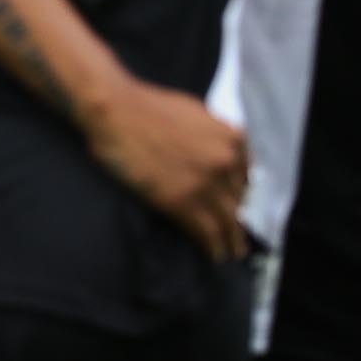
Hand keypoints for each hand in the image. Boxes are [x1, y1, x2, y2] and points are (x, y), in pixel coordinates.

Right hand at [84, 75, 249, 262]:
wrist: (115, 109)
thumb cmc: (146, 105)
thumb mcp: (194, 112)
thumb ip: (212, 136)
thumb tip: (217, 154)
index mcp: (231, 139)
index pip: (246, 177)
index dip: (239, 194)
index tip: (235, 206)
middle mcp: (225, 162)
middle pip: (238, 201)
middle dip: (237, 219)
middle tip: (237, 236)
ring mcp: (205, 183)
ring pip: (228, 221)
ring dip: (231, 240)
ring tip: (232, 252)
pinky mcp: (182, 202)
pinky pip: (207, 232)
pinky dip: (213, 247)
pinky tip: (213, 254)